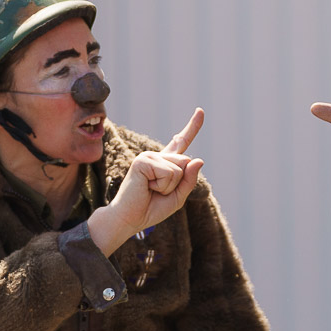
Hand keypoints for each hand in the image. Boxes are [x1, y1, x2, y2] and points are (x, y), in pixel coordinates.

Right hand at [88, 108, 204, 255]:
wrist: (129, 219)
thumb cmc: (150, 209)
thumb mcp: (178, 197)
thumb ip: (190, 180)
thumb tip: (198, 159)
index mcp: (165, 163)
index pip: (181, 142)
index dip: (192, 127)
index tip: (200, 110)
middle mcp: (157, 156)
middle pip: (187, 162)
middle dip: (179, 183)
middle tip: (157, 192)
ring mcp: (149, 156)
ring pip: (179, 169)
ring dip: (170, 186)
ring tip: (151, 190)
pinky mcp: (143, 161)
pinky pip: (169, 173)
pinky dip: (163, 186)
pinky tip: (147, 187)